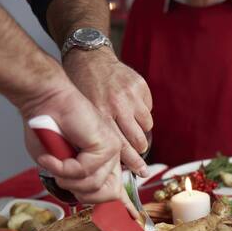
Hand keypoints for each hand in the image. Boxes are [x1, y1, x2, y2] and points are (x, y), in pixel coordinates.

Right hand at [20, 79, 125, 204]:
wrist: (44, 101)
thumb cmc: (46, 129)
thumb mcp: (57, 163)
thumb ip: (72, 180)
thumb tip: (83, 195)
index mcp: (103, 162)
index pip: (118, 190)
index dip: (123, 207)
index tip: (132, 220)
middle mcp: (111, 158)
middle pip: (106, 196)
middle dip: (80, 193)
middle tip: (61, 176)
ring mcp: (111, 151)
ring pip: (92, 186)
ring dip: (65, 178)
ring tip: (53, 161)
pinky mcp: (106, 145)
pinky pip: (84, 171)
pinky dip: (62, 167)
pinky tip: (53, 156)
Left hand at [63, 48, 151, 176]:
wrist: (89, 58)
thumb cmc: (82, 90)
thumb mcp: (84, 113)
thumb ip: (98, 134)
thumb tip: (113, 160)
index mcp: (101, 114)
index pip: (122, 146)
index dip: (133, 162)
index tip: (142, 172)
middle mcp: (117, 105)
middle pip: (139, 139)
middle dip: (140, 149)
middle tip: (139, 152)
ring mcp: (131, 94)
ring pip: (146, 125)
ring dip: (141, 130)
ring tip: (131, 127)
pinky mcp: (140, 86)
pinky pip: (148, 109)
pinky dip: (142, 112)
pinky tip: (131, 107)